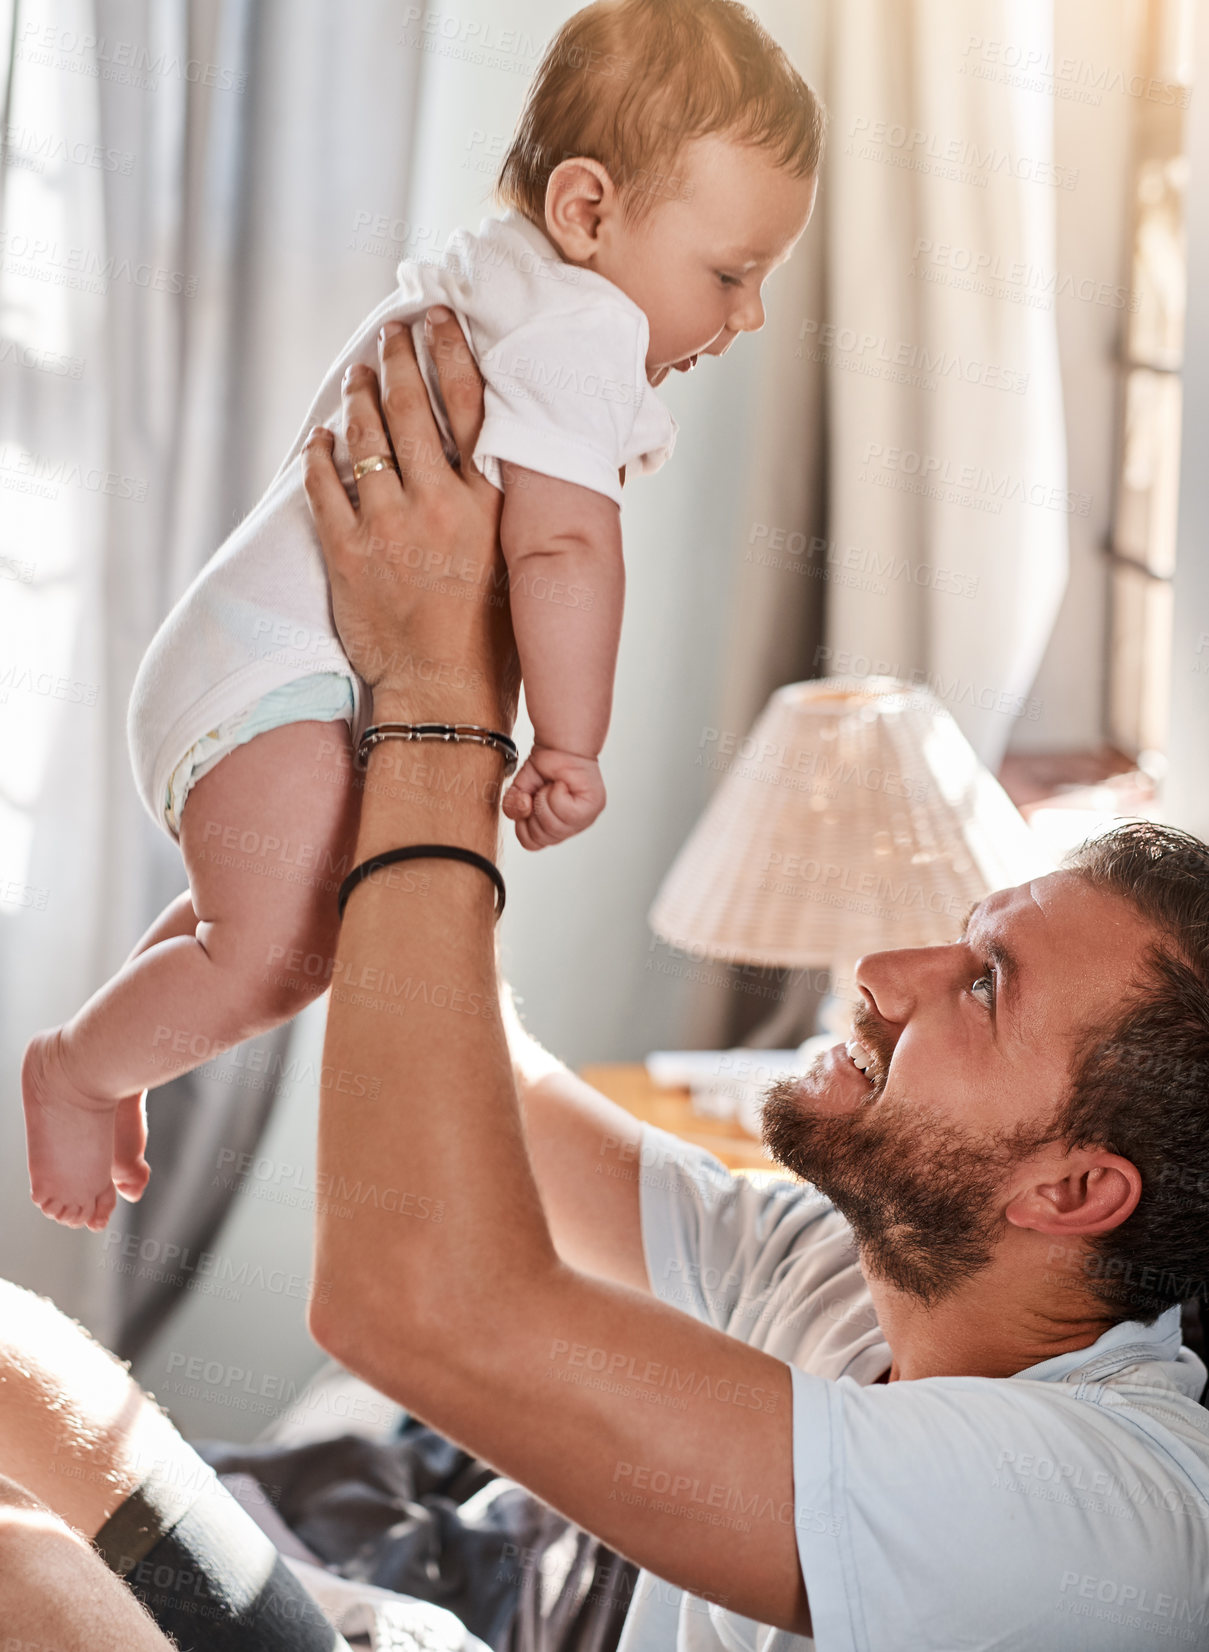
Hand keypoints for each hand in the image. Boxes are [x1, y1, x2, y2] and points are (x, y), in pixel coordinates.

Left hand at [301, 308, 519, 727]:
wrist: (442, 695)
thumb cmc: (489, 641)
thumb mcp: (515, 562)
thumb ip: (505, 508)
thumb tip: (505, 464)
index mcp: (487, 503)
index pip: (468, 406)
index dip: (450, 353)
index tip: (438, 322)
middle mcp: (439, 504)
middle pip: (410, 406)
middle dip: (397, 358)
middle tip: (390, 334)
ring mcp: (389, 526)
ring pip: (365, 435)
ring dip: (358, 395)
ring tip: (357, 374)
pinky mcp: (348, 552)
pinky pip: (324, 484)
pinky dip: (320, 454)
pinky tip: (321, 437)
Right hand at [503, 746, 605, 848]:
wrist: (560, 745)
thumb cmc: (543, 769)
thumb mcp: (519, 790)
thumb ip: (512, 807)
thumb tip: (525, 808)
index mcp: (553, 829)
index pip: (531, 843)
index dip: (522, 823)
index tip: (529, 801)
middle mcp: (570, 828)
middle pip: (541, 837)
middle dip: (534, 809)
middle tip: (542, 790)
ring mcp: (584, 820)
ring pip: (554, 826)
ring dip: (545, 800)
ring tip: (553, 786)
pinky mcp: (593, 806)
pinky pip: (567, 812)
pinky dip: (557, 793)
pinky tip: (562, 784)